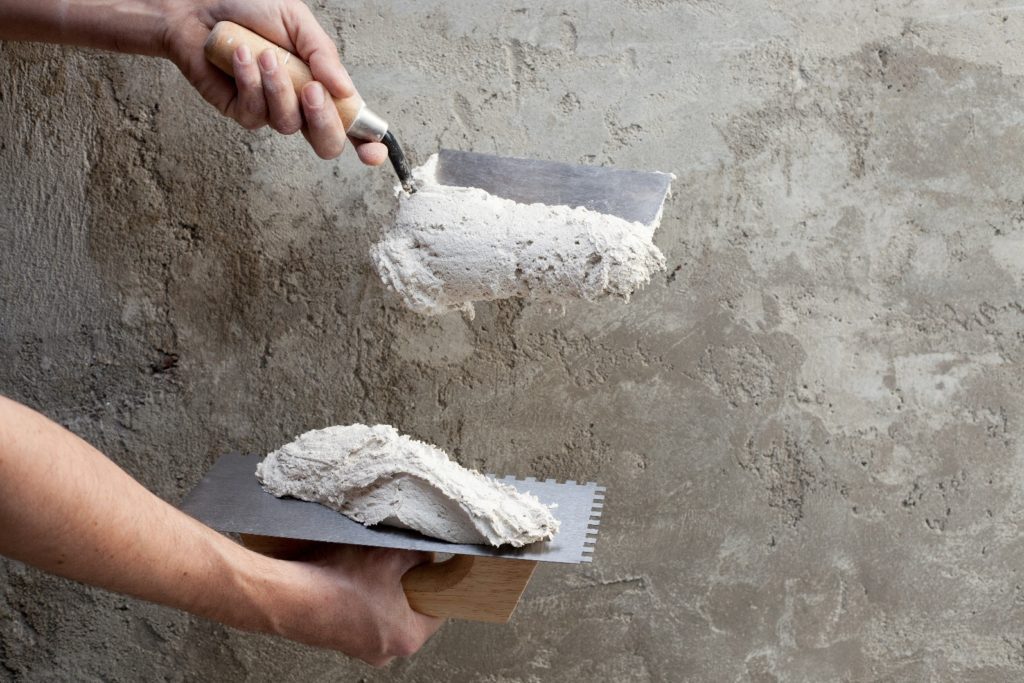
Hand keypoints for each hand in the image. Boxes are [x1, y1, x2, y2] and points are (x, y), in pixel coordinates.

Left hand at [160, 0, 387, 162]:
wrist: (199, 3)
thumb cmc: (249, 7)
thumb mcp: (297, 21)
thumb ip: (323, 55)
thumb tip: (346, 90)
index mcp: (321, 83)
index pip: (351, 122)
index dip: (366, 143)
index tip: (374, 152)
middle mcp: (299, 102)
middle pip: (325, 142)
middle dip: (324, 121)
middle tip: (313, 89)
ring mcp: (270, 110)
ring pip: (288, 124)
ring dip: (279, 89)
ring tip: (265, 55)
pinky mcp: (240, 111)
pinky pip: (254, 113)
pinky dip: (250, 82)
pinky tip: (241, 54)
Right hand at [257, 544, 443, 665]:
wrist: (291, 597)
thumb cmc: (339, 583)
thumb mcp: (391, 555)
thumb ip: (420, 556)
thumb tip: (427, 557)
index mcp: (407, 637)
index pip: (437, 611)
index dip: (434, 584)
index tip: (427, 570)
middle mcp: (386, 652)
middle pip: (410, 613)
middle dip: (404, 587)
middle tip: (392, 566)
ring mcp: (361, 649)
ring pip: (384, 614)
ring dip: (379, 591)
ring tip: (364, 572)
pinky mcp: (341, 641)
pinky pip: (360, 616)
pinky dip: (357, 598)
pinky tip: (346, 581)